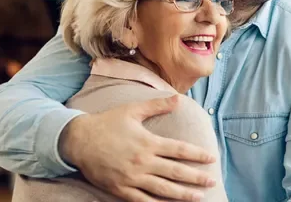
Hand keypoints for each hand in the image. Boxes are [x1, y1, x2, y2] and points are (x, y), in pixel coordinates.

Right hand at [58, 95, 216, 201]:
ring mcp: (132, 177)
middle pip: (176, 172)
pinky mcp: (121, 189)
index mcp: (148, 142)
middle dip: (196, 177)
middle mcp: (143, 161)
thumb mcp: (132, 110)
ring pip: (163, 189)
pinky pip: (143, 200)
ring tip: (199, 197)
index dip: (197, 154)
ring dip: (183, 194)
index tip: (211, 158)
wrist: (78, 140)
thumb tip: (177, 98)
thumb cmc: (107, 123)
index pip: (179, 150)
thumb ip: (156, 106)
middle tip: (212, 181)